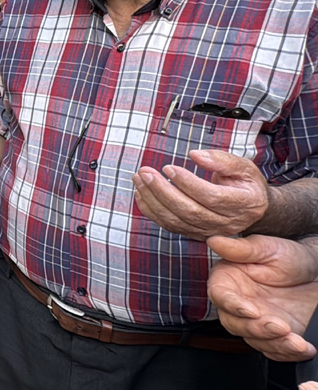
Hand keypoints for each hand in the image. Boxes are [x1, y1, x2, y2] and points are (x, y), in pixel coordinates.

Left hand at [133, 149, 268, 239]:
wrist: (250, 207)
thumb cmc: (245, 183)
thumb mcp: (244, 167)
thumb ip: (222, 160)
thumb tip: (195, 155)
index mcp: (244, 204)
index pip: (212, 197)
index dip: (188, 183)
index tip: (168, 167)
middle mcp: (228, 223)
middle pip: (190, 211)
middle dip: (163, 191)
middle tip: (145, 172)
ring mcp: (211, 232)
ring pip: (176, 221)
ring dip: (153, 200)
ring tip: (139, 179)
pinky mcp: (195, 234)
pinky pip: (169, 226)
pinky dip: (152, 211)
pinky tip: (141, 193)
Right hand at [207, 235, 317, 361]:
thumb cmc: (291, 256)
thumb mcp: (268, 248)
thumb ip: (241, 248)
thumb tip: (214, 241)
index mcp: (228, 281)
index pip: (220, 296)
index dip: (233, 305)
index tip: (251, 310)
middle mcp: (238, 304)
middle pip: (234, 323)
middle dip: (257, 329)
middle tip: (280, 327)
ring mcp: (256, 322)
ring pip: (254, 340)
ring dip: (275, 344)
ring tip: (296, 341)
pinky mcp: (274, 336)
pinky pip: (274, 351)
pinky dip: (288, 353)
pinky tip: (302, 347)